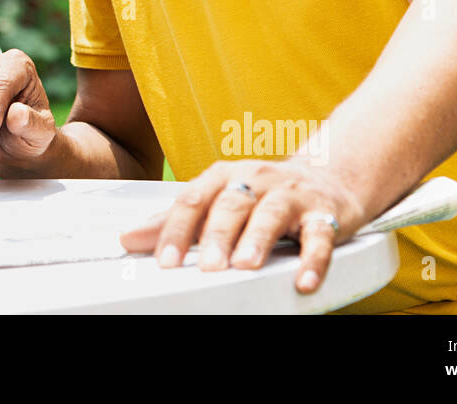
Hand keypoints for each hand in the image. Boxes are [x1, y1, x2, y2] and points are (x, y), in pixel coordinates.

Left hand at [119, 160, 365, 292]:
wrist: (327, 177)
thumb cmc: (261, 194)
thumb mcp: (217, 200)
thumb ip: (177, 220)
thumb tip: (128, 238)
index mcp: (224, 176)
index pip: (193, 200)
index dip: (177, 230)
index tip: (165, 261)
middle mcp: (255, 179)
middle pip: (231, 204)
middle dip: (217, 235)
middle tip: (207, 267)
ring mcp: (291, 194)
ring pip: (271, 214)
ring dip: (257, 240)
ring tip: (244, 266)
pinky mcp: (325, 214)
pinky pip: (320, 236)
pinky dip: (313, 260)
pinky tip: (303, 281)